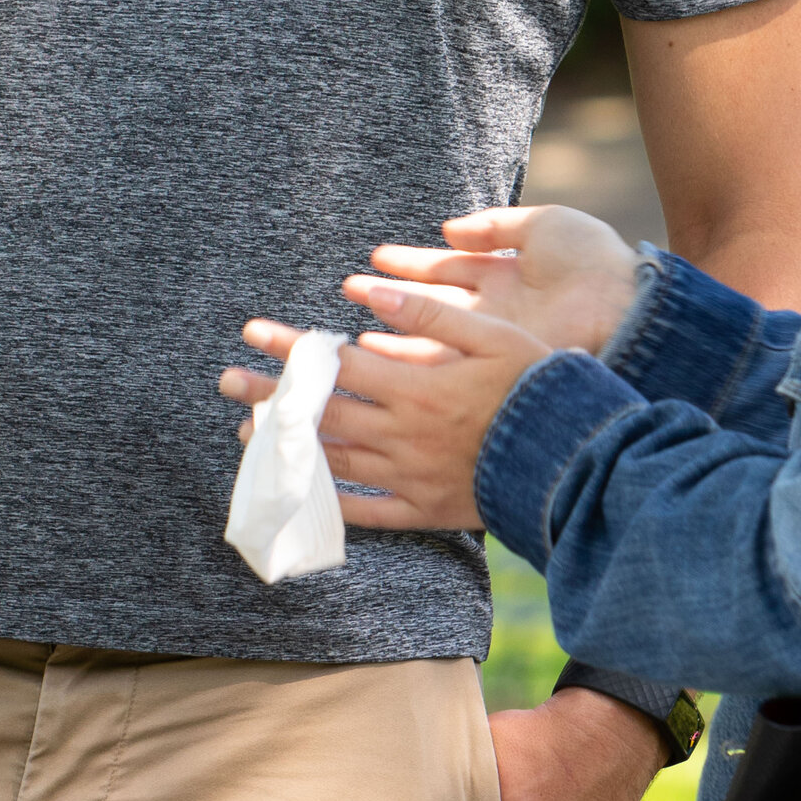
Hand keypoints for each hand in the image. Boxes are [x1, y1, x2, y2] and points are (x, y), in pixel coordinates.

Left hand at [220, 283, 549, 529]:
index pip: (337, 364)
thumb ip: (426, 312)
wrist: (573, 458)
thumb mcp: (491, 333)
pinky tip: (301, 492)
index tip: (252, 332)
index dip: (292, 347)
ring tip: (247, 435)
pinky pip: (366, 511)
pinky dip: (329, 502)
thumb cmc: (536, 385)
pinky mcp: (424, 510)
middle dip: (270, 395)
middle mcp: (403, 433)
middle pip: (323, 413)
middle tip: (227, 381)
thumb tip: (364, 289)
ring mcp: (410, 476)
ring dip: (287, 447)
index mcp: (416, 385)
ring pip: (335, 461)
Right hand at [364, 205, 640, 356]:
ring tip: (351, 331)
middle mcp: (494, 311)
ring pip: (428, 337)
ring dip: (390, 332)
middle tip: (348, 291)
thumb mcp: (545, 225)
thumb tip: (450, 228)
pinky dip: (408, 358)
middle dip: (388, 297)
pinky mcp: (495, 367)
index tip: (376, 259)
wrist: (628, 308)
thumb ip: (496, 224)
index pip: (447, 268)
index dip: (411, 263)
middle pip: (430, 304)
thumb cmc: (594, 262)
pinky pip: (442, 362)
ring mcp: (493, 341)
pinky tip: (377, 353)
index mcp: (505, 275)